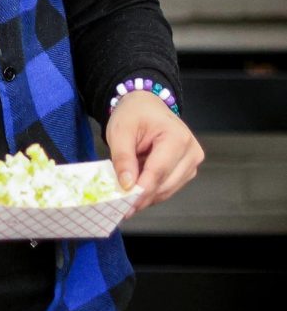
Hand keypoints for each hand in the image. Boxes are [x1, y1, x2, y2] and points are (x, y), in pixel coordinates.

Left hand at [105, 90, 203, 215]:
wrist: (146, 105)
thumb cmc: (134, 114)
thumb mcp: (120, 131)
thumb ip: (123, 158)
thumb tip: (127, 185)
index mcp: (177, 137)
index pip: (158, 172)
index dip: (140, 192)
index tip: (123, 206)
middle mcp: (191, 151)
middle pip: (164, 184)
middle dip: (141, 197)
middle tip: (119, 204)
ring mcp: (192, 162)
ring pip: (167, 190)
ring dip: (146, 194)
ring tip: (125, 191)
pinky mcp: (188, 170)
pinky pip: (168, 188)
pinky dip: (152, 190)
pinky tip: (137, 184)